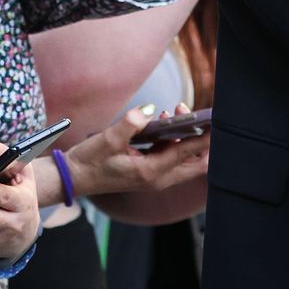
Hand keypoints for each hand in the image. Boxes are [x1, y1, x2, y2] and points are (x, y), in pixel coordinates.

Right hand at [62, 105, 210, 198]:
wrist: (74, 177)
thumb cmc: (90, 161)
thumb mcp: (107, 139)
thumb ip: (130, 123)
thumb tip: (150, 110)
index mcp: (151, 172)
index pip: (186, 152)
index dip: (203, 137)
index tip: (214, 122)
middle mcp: (158, 178)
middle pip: (195, 163)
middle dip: (202, 140)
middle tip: (200, 116)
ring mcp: (154, 176)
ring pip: (184, 160)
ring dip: (187, 138)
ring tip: (177, 112)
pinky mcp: (149, 172)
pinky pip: (171, 157)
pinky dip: (175, 141)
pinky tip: (166, 123)